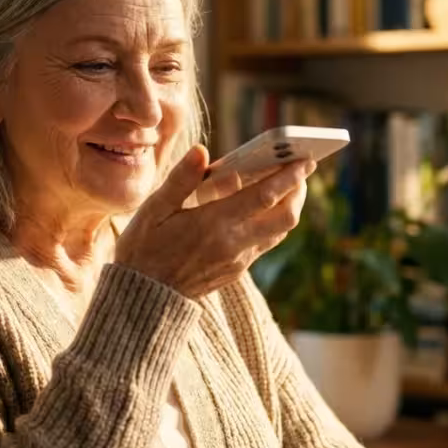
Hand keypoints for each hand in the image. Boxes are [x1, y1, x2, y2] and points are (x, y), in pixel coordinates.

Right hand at [116, 145, 314, 297]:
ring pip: (279, 232)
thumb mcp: (153, 210)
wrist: (143, 296)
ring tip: (289, 185)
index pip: (263, 196)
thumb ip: (181, 180)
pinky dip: (272, 222)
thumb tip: (201, 151)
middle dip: (298, 191)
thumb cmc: (143, 247)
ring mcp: (237, 260)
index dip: (287, 176)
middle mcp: (232, 244)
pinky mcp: (236, 270)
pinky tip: (264, 208)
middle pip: (285, 217)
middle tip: (301, 169)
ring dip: (289, 207)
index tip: (304, 159)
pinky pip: (265, 243)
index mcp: (212, 224)